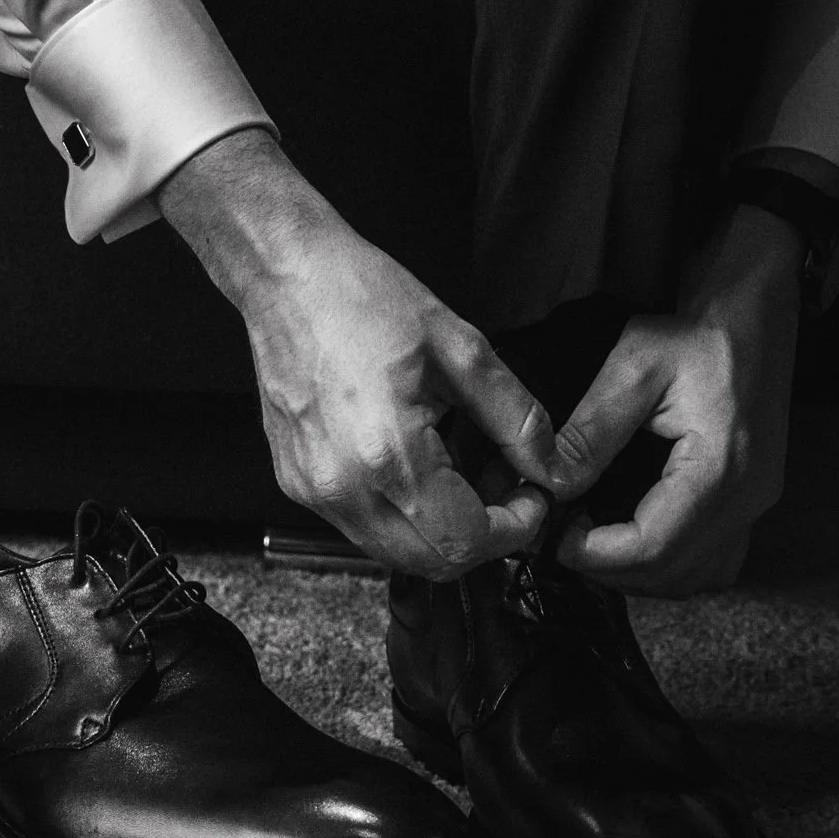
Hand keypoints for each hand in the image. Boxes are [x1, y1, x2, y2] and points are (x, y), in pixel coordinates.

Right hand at [159, 129, 564, 575]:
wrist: (287, 274)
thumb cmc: (363, 297)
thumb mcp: (461, 349)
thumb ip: (515, 419)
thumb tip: (551, 469)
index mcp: (388, 455)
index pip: (465, 542)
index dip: (514, 529)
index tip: (532, 496)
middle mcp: (344, 487)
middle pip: (431, 562)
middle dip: (481, 537)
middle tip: (505, 487)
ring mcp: (314, 490)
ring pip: (396, 551)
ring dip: (441, 529)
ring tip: (464, 470)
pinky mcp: (297, 482)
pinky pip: (362, 525)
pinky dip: (402, 513)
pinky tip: (419, 463)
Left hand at [542, 204, 802, 594]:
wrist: (753, 314)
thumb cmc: (696, 333)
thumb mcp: (634, 368)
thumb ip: (591, 430)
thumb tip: (551, 483)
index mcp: (720, 469)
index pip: (654, 545)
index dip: (597, 554)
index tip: (554, 537)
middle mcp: (748, 499)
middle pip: (675, 573)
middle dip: (612, 568)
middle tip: (565, 539)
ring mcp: (756, 504)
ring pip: (698, 577)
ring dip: (641, 573)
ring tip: (595, 539)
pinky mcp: (753, 499)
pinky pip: (715, 559)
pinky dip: (672, 562)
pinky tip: (636, 534)